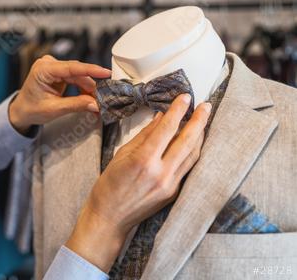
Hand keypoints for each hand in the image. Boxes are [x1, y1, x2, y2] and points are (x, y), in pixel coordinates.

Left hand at [9, 55, 110, 133]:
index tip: (106, 72)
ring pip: (78, 76)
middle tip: (101, 100)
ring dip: (87, 88)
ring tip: (93, 102)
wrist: (22, 111)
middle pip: (77, 72)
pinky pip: (75, 78)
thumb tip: (94, 104)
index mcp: (43, 70)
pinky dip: (82, 88)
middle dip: (90, 86)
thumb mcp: (54, 109)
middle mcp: (48, 64)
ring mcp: (53, 67)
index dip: (91, 70)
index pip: (72, 67)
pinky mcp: (58, 72)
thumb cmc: (31, 109)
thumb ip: (76, 105)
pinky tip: (86, 97)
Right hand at [65, 94, 211, 272]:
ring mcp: (170, 185)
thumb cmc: (109, 185)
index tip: (185, 97)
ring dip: (200, 136)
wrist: (110, 218)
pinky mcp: (174, 193)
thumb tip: (161, 118)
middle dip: (199, 120)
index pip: (167, 129)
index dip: (177, 110)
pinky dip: (192, 152)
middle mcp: (161, 173)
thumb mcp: (121, 155)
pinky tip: (193, 142)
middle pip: (187, 141)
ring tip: (204, 120)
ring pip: (193, 155)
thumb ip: (143, 136)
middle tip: (206, 105)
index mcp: (144, 160)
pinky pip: (187, 167)